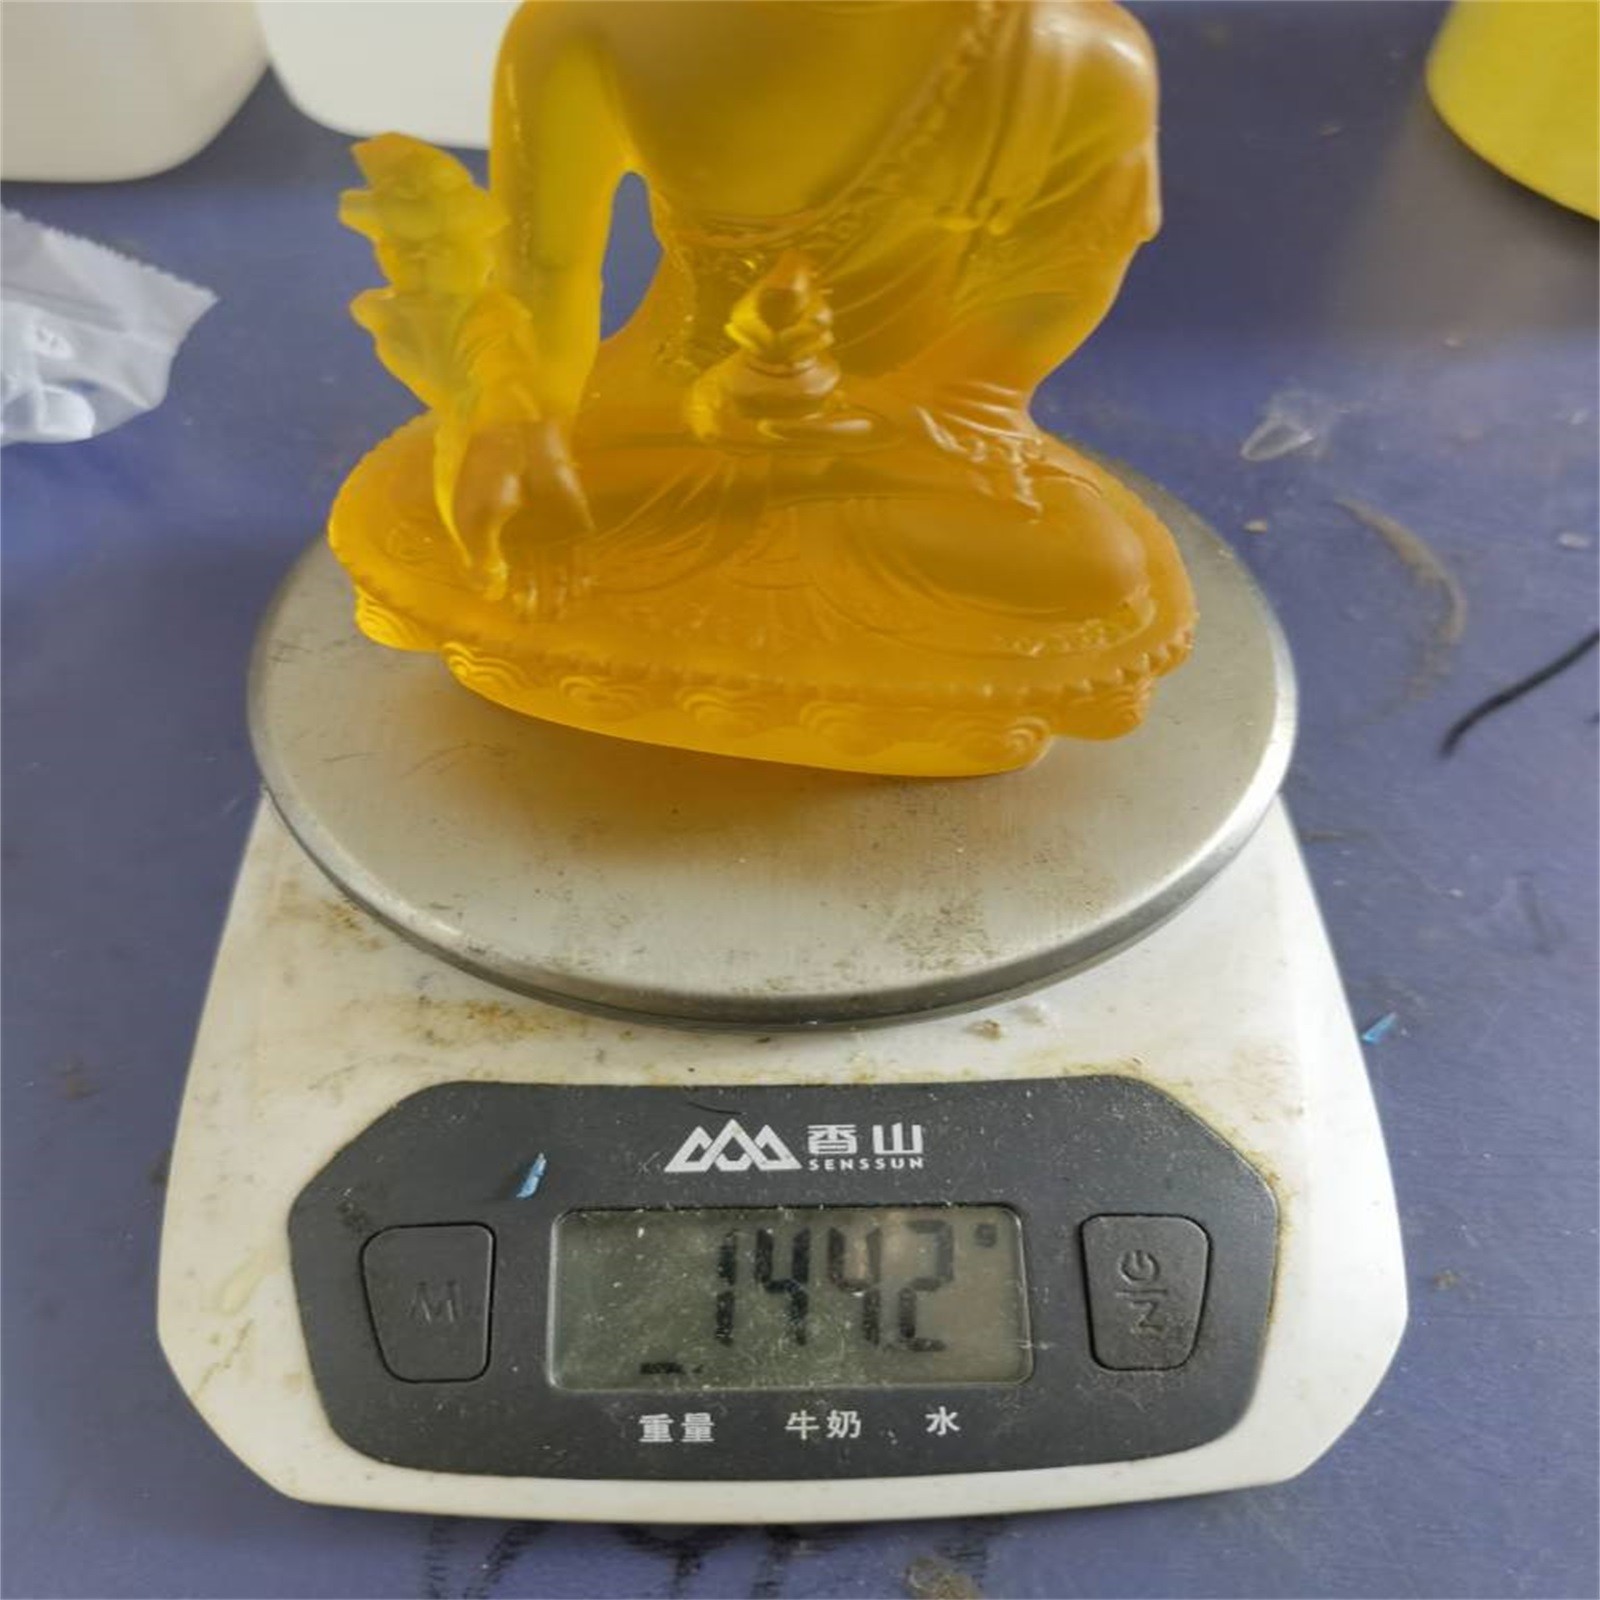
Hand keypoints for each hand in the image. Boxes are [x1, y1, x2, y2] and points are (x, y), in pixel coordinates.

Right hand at [444, 415, 591, 600]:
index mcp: (502, 535)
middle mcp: (529, 535)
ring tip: (559, 615)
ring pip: (560, 569)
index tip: (518, 617)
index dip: (515, 596)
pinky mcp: (576, 520)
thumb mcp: (475, 522)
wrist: (516, 442)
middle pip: (537, 576)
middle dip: (540, 600)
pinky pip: (582, 554)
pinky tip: (580, 594)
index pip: (511, 574)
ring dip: (561, 592)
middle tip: (541, 622)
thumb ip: (483, 558)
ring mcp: (554, 529)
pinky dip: (582, 574)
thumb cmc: (487, 480)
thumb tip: (486, 592)